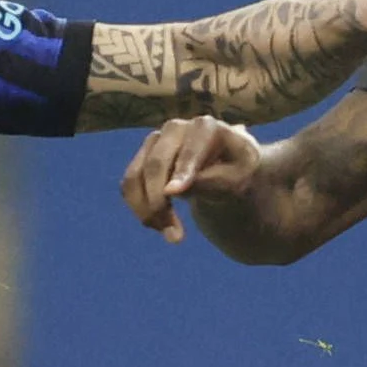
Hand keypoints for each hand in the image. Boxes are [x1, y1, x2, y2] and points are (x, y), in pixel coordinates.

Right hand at [121, 117, 264, 242]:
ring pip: (135, 177)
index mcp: (208, 128)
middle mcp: (177, 128)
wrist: (230, 173)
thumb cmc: (239, 174)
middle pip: (156, 164)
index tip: (174, 194)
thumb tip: (172, 190)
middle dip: (160, 202)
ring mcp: (156, 141)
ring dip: (148, 212)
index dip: (182, 170)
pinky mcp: (143, 158)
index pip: (191, 150)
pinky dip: (141, 210)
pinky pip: (128, 186)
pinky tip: (161, 226)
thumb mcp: (238, 181)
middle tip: (176, 238)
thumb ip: (212, 181)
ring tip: (173, 237)